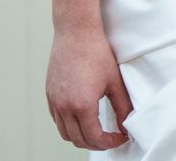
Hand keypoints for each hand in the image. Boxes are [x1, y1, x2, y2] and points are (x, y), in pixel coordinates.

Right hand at [45, 27, 132, 150]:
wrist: (76, 32)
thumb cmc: (96, 52)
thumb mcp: (115, 82)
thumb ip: (123, 108)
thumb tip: (126, 126)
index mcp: (82, 105)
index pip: (95, 138)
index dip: (109, 143)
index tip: (119, 138)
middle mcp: (64, 106)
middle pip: (78, 140)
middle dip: (96, 144)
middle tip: (110, 138)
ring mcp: (54, 101)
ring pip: (65, 133)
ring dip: (80, 137)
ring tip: (96, 131)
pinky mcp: (49, 94)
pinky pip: (57, 119)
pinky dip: (68, 125)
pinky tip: (81, 118)